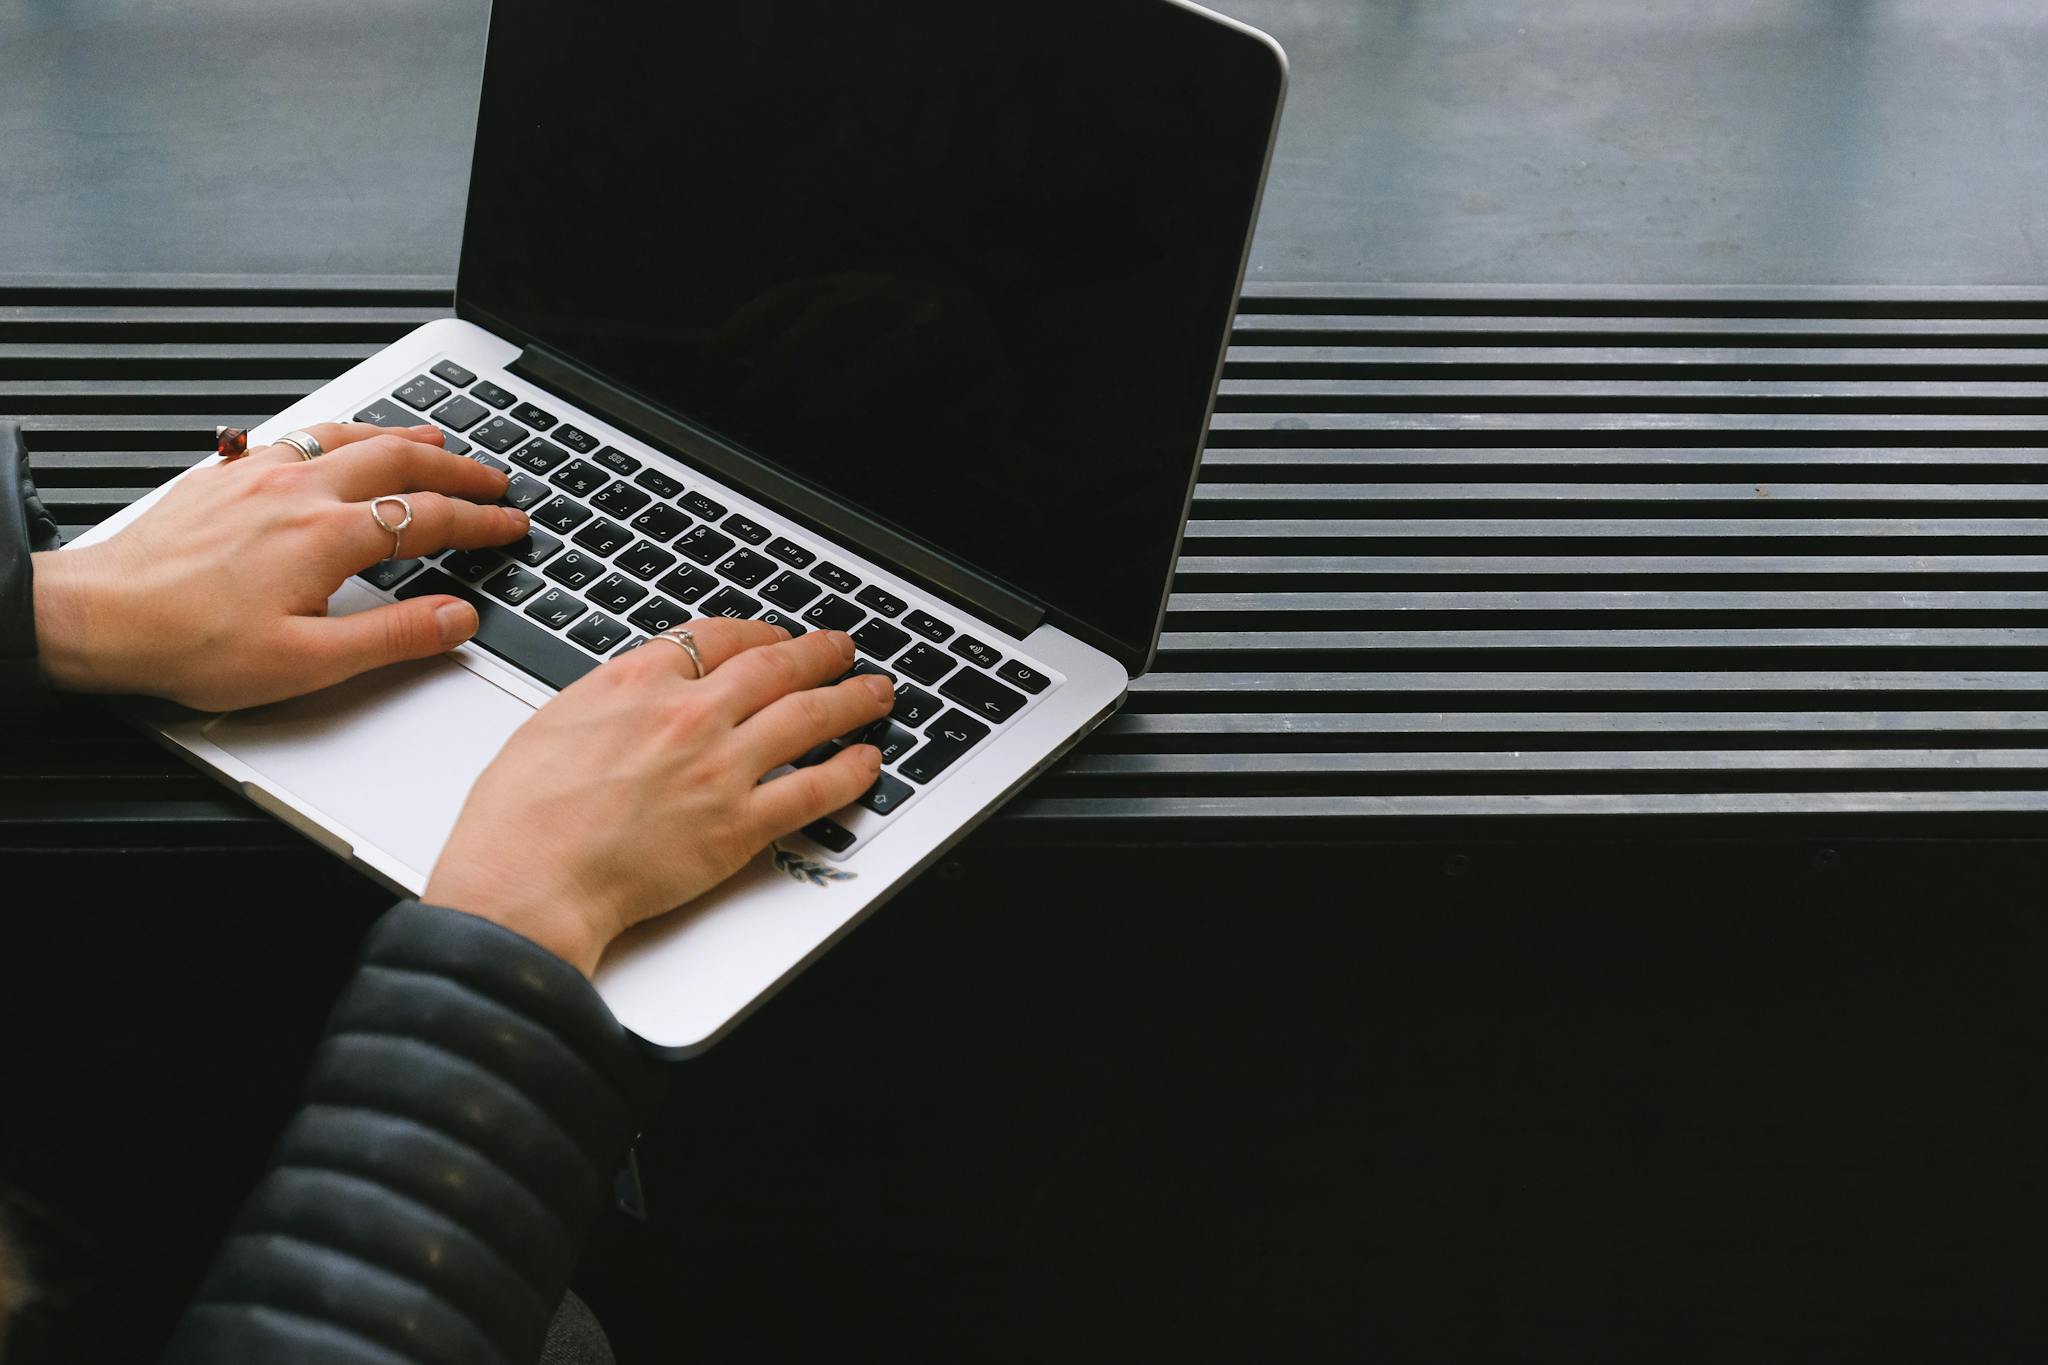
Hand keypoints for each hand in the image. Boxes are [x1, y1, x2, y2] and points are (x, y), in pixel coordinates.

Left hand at [32, 422, 528, 710]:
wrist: (99, 617)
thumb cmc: (190, 644)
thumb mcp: (306, 663)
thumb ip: (393, 638)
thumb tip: (456, 619)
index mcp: (327, 537)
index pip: (430, 519)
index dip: (482, 522)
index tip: (512, 525)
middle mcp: (299, 491)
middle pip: (400, 460)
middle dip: (459, 468)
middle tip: (494, 479)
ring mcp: (259, 474)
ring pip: (351, 435)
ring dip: (404, 437)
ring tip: (438, 440)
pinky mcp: (227, 475)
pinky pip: (302, 435)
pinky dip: (344, 432)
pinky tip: (345, 440)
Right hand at [424, 619, 893, 975]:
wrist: (527, 878)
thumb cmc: (521, 815)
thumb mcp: (554, 721)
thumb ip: (609, 700)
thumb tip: (633, 696)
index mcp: (638, 680)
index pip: (719, 637)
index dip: (760, 634)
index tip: (776, 637)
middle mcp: (689, 714)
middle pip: (776, 667)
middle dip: (819, 654)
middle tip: (842, 650)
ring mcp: (721, 767)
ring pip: (809, 717)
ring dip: (852, 700)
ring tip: (875, 694)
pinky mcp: (739, 826)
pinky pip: (814, 791)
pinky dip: (850, 773)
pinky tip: (867, 763)